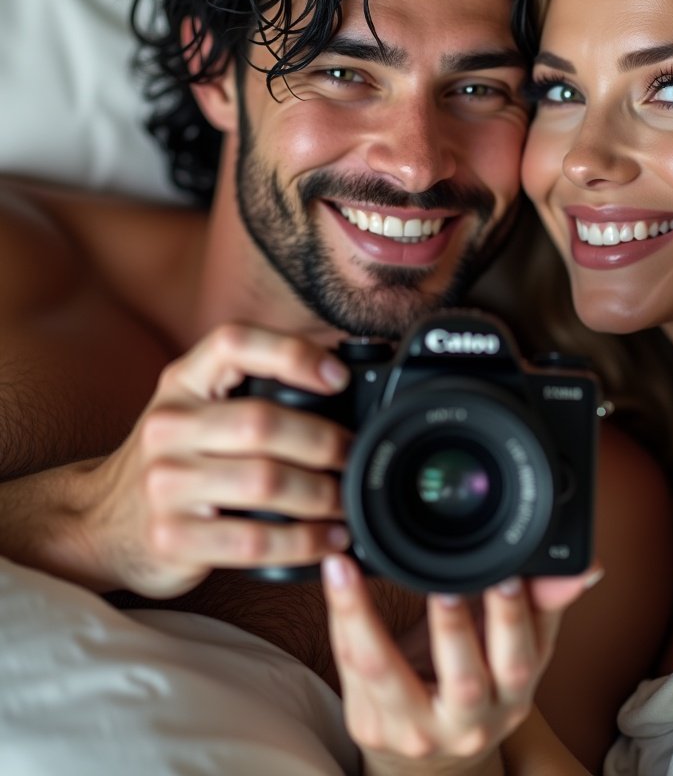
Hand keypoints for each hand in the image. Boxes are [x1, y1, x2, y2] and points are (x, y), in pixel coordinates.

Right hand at [77, 323, 351, 597]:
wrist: (102, 522)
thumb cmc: (177, 459)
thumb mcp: (199, 410)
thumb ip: (252, 392)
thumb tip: (345, 383)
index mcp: (183, 382)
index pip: (235, 343)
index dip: (292, 353)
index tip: (338, 378)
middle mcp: (169, 425)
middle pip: (263, 422)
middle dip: (326, 442)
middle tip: (356, 456)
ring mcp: (165, 483)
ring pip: (265, 481)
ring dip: (323, 495)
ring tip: (348, 502)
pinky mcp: (171, 538)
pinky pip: (253, 542)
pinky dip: (303, 543)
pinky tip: (328, 541)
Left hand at [323, 553, 602, 775]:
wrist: (430, 759)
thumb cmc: (476, 682)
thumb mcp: (515, 649)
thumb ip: (542, 602)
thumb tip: (587, 565)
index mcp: (511, 696)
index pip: (519, 658)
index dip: (514, 618)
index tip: (507, 574)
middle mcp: (467, 722)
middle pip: (464, 678)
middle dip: (456, 627)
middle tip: (445, 581)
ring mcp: (414, 728)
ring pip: (388, 674)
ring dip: (367, 620)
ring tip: (352, 571)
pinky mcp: (369, 724)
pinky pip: (351, 667)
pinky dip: (341, 617)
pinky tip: (336, 577)